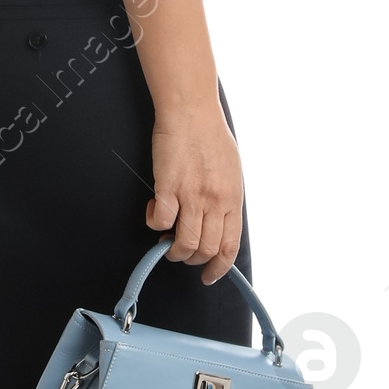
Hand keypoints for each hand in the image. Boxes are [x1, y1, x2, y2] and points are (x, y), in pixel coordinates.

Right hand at [147, 100, 242, 284]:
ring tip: (165, 239)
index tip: (208, 275)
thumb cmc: (210, 136)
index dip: (218, 267)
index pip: (228, 247)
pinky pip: (161, 222)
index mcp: (232, 200)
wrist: (192, 112)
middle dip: (191, 259)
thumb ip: (226, 200)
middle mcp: (215, 202)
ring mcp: (192, 196)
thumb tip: (219, 221)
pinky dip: (155, 224)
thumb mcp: (232, 173)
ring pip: (183, 244)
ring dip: (172, 249)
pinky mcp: (169, 187)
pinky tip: (156, 210)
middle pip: (204, 250)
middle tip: (180, 251)